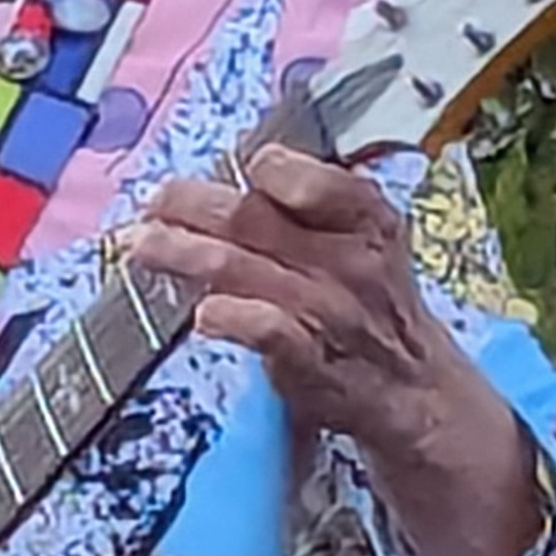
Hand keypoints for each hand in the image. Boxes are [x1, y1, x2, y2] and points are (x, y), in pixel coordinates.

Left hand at [128, 143, 455, 447]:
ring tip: (142, 245)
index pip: (310, 179)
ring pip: (239, 267)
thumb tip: (240, 167)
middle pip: (252, 218)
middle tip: (154, 202)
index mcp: (366, 217)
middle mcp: (348, 259)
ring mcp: (327, 311)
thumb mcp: (365, 237)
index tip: (239, 168)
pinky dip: (232, 318)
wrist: (412, 388)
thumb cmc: (371, 303)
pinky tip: (203, 314)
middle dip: (191, 205)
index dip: (269, 169)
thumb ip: (311, 201)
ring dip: (183, 253)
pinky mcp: (310, 363)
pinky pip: (266, 331)